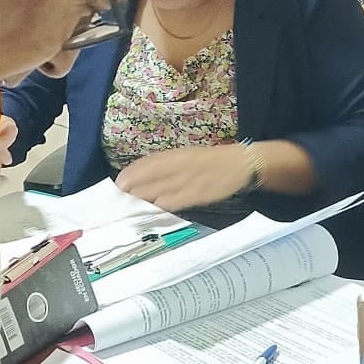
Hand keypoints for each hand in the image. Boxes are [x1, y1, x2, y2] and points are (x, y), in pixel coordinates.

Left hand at [115, 145, 252, 211]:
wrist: (244, 163)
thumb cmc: (214, 161)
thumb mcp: (190, 157)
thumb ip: (169, 167)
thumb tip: (146, 178)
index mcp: (179, 155)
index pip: (151, 163)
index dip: (133, 173)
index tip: (119, 182)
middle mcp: (183, 166)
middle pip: (153, 177)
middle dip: (135, 188)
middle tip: (119, 197)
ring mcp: (192, 180)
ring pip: (163, 189)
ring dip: (146, 198)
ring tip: (131, 205)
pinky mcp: (202, 193)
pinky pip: (181, 198)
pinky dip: (167, 203)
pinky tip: (156, 207)